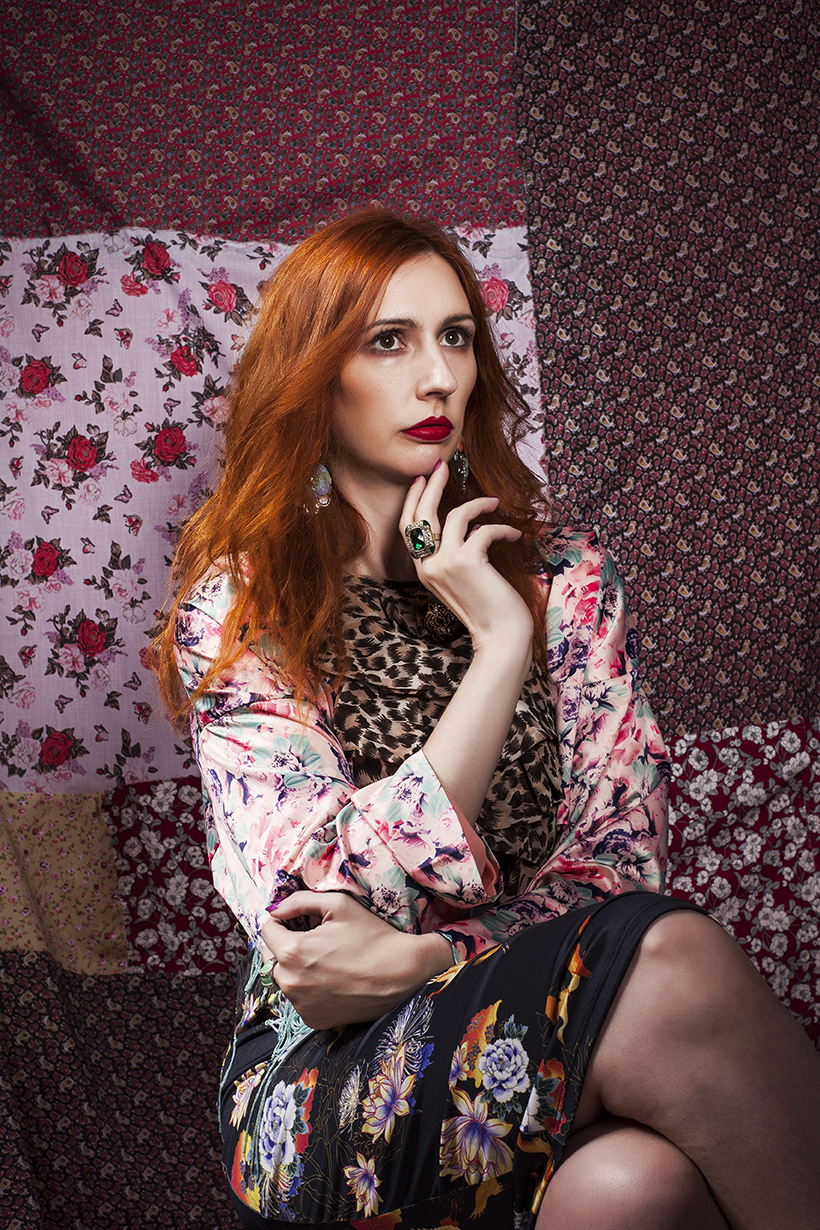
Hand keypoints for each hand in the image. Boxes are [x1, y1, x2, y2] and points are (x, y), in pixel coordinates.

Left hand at [260, 891, 454, 1029]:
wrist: (401, 973)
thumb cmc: (371, 936)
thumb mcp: (338, 904)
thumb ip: (300, 901)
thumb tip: (276, 909)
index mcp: (292, 952)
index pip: (267, 930)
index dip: (281, 921)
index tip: (297, 920)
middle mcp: (290, 983)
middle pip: (272, 957)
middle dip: (286, 945)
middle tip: (313, 939)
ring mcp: (301, 1005)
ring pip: (285, 979)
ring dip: (296, 968)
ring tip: (324, 960)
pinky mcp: (313, 1020)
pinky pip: (299, 999)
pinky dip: (308, 989)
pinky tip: (331, 980)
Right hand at [401, 461, 533, 653]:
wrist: (501, 635)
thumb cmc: (488, 609)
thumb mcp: (463, 580)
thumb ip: (456, 555)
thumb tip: (467, 525)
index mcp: (423, 571)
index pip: (408, 528)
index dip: (414, 500)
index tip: (423, 479)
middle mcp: (428, 566)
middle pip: (421, 514)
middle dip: (432, 485)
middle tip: (442, 465)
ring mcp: (444, 563)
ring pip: (453, 515)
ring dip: (477, 504)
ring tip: (494, 502)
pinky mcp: (466, 561)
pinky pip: (483, 529)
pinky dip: (501, 528)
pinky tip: (514, 533)